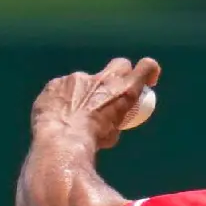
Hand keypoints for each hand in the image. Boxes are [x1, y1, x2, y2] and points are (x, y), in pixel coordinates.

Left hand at [30, 57, 160, 148]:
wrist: (62, 139)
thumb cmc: (94, 140)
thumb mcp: (114, 132)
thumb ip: (114, 117)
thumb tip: (110, 118)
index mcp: (124, 91)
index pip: (147, 67)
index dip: (149, 71)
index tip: (147, 81)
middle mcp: (104, 79)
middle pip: (119, 65)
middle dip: (119, 75)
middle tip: (111, 94)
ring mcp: (78, 78)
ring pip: (87, 80)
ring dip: (86, 91)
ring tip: (75, 111)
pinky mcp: (56, 82)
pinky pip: (63, 86)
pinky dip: (64, 96)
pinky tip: (58, 111)